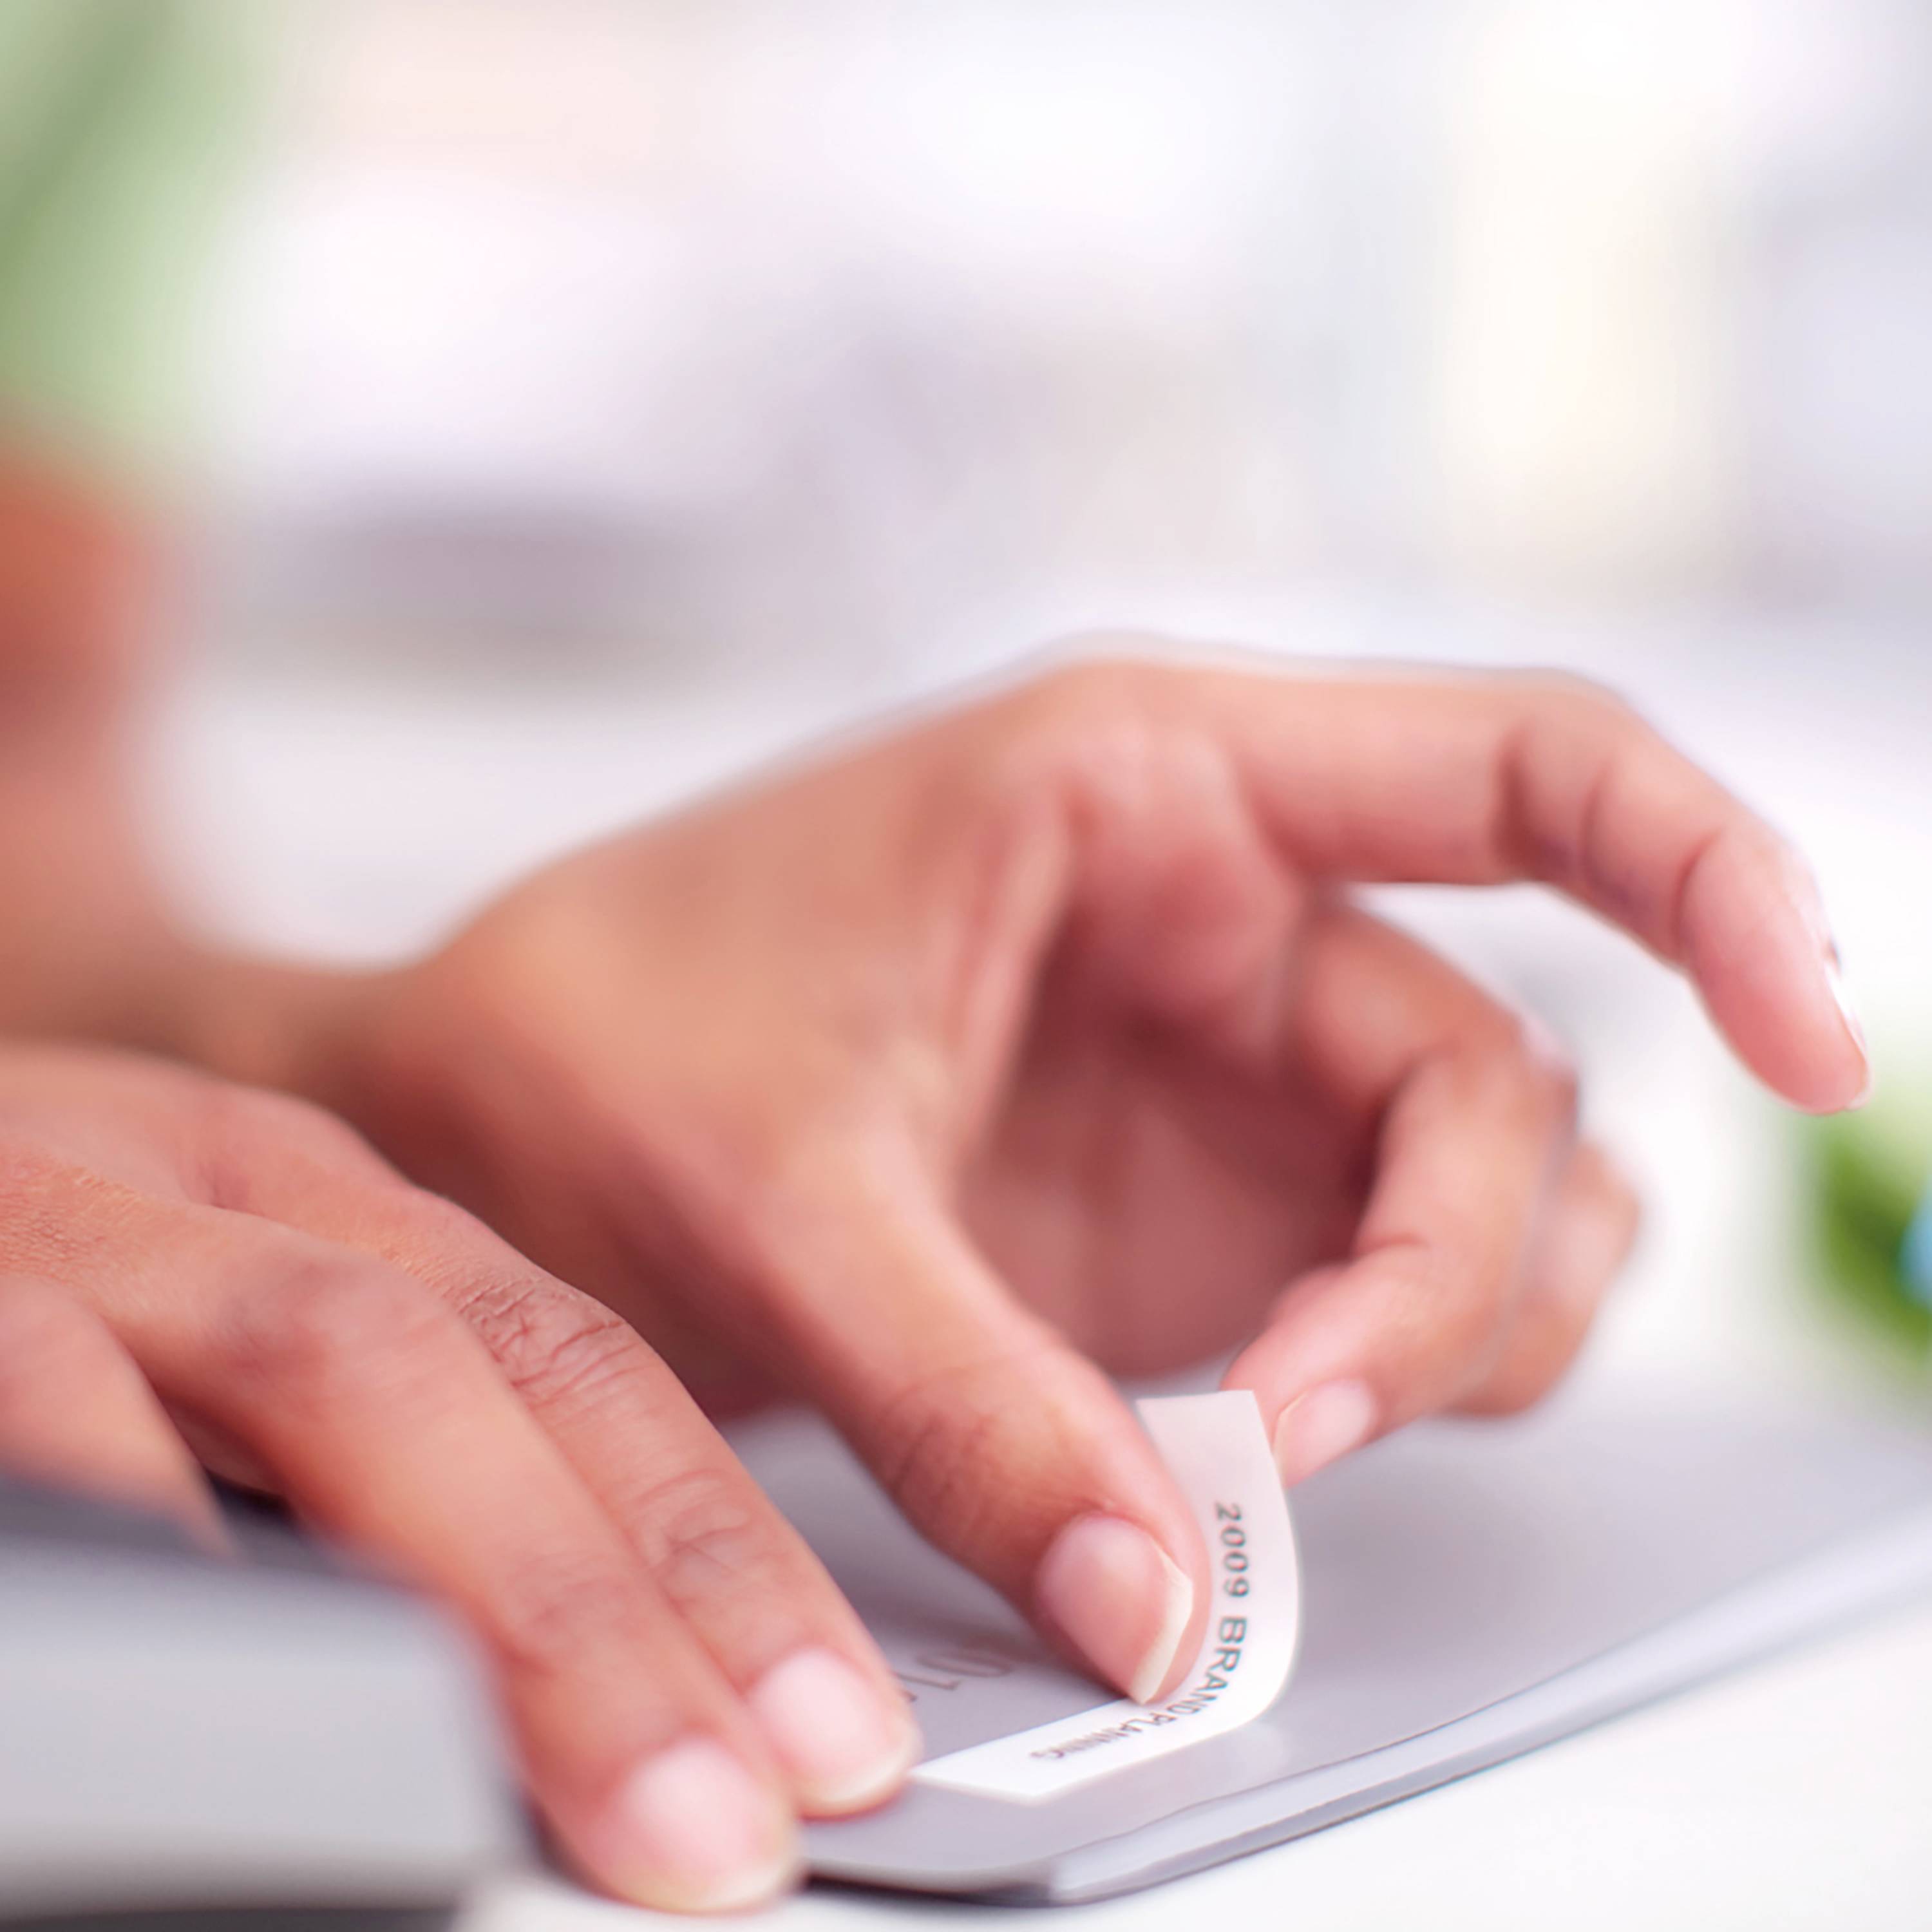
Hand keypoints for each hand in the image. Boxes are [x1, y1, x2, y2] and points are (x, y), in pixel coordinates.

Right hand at [0, 1045, 920, 1911]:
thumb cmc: (11, 1285)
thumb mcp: (200, 1348)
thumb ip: (360, 1479)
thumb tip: (569, 1685)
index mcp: (316, 1207)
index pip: (580, 1364)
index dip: (718, 1554)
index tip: (838, 1735)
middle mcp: (211, 1189)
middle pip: (491, 1375)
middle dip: (642, 1609)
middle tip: (751, 1817)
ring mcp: (55, 1214)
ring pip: (335, 1372)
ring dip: (498, 1601)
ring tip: (623, 1800)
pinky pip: (52, 1402)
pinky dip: (151, 1536)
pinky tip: (231, 1701)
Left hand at [212, 655, 1868, 1719]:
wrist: (476, 1106)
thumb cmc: (594, 1033)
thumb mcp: (777, 1192)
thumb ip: (978, 1393)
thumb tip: (1155, 1590)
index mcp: (1146, 788)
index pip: (1521, 767)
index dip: (1707, 871)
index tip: (1814, 1029)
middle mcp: (1221, 917)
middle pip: (1496, 1072)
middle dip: (1447, 1270)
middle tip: (1295, 1428)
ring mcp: (1214, 1072)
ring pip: (1474, 1196)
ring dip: (1436, 1335)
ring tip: (1259, 1444)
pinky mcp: (1184, 1202)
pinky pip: (1372, 1292)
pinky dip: (1361, 1386)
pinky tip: (1241, 1453)